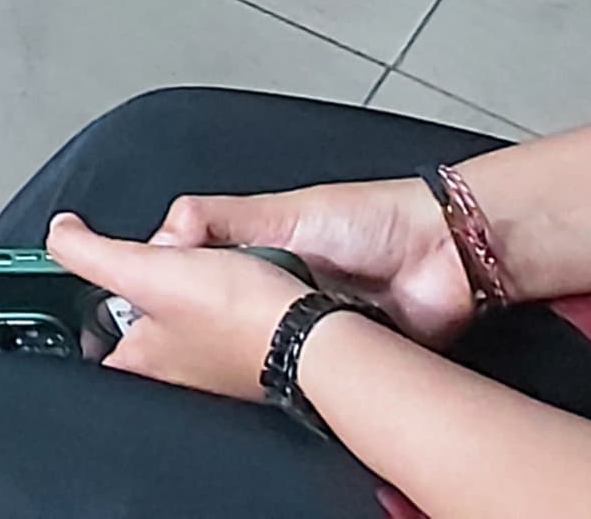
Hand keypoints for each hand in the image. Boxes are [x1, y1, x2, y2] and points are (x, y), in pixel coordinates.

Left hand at [46, 214, 311, 404]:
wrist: (314, 330)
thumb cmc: (237, 313)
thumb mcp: (142, 269)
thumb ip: (90, 253)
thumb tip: (57, 234)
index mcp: (142, 362)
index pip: (91, 349)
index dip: (77, 320)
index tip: (70, 295)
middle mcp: (175, 369)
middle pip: (135, 327)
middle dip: (134, 290)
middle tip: (139, 259)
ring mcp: (213, 360)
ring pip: (177, 317)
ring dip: (177, 285)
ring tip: (183, 259)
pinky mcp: (247, 345)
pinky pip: (217, 314)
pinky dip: (213, 289)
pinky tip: (222, 273)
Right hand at [145, 175, 478, 344]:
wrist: (441, 254)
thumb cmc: (369, 218)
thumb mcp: (276, 209)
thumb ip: (213, 219)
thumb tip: (155, 244)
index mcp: (256, 255)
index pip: (199, 283)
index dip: (174, 299)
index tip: (149, 309)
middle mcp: (281, 296)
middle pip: (227, 327)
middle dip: (219, 332)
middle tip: (209, 332)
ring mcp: (313, 330)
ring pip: (268, 355)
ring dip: (265, 352)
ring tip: (261, 343)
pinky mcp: (345, 361)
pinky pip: (315, 380)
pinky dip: (308, 376)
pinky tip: (295, 367)